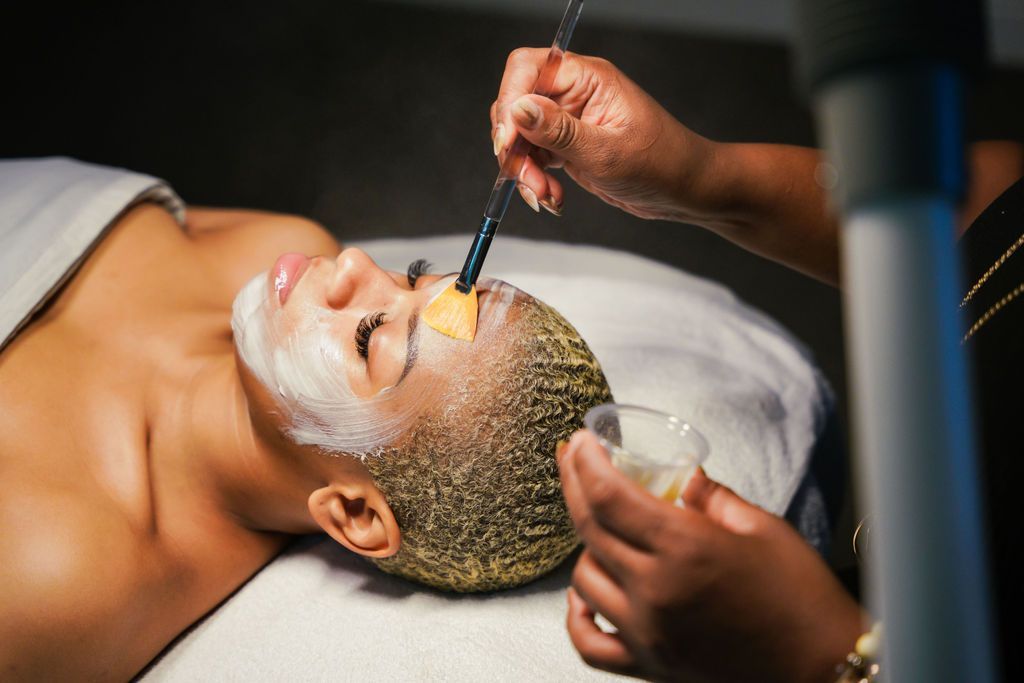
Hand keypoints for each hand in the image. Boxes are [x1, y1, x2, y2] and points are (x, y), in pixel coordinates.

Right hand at [491, 49, 715, 221]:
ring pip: (521, 137)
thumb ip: (559, 132)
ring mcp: (569, 121)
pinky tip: (552, 197)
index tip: (508, 142)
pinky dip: (535, 181)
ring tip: (544, 195)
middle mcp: (574, 94)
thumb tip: (518, 109)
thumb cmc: (661, 163)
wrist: (684, 190)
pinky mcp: (567, 146)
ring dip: (524, 170)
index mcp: (587, 78)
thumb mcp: (607, 152)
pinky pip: (534, 158)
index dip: (510, 102)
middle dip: (514, 146)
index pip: (527, 69)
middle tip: (526, 179)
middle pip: (517, 105)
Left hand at [557, 430, 864, 682]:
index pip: (610, 496)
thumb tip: (683, 475)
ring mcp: (649, 632)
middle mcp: (657, 591)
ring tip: (603, 528)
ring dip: (585, 547)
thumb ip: (713, 497)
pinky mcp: (650, 666)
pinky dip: (577, 615)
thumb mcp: (763, 529)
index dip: (586, 462)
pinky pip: (588, 644)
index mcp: (686, 548)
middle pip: (589, 527)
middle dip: (573, 483)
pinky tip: (585, 595)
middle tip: (572, 459)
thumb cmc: (803, 598)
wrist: (824, 671)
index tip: (580, 441)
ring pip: (582, 580)